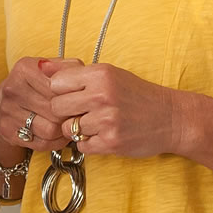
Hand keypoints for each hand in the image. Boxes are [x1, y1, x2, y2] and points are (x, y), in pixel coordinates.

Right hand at [0, 57, 83, 151]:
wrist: (3, 102)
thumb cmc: (32, 85)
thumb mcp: (49, 70)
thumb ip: (69, 68)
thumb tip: (85, 75)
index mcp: (25, 69)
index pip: (58, 88)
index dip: (74, 96)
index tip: (80, 99)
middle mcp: (13, 89)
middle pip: (55, 110)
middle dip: (70, 115)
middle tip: (76, 115)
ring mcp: (8, 111)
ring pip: (50, 129)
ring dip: (63, 130)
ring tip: (66, 124)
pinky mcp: (7, 130)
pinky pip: (42, 143)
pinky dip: (55, 141)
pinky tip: (57, 134)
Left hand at [46, 63, 188, 158]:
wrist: (171, 118)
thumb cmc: (137, 95)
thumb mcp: (109, 74)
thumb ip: (75, 73)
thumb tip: (41, 66)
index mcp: (100, 74)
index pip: (55, 84)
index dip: (61, 92)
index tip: (72, 96)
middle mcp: (102, 95)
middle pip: (57, 107)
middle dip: (66, 112)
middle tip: (82, 112)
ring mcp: (106, 120)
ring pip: (67, 128)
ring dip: (77, 129)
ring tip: (96, 124)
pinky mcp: (111, 142)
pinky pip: (81, 145)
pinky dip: (89, 143)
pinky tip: (104, 135)